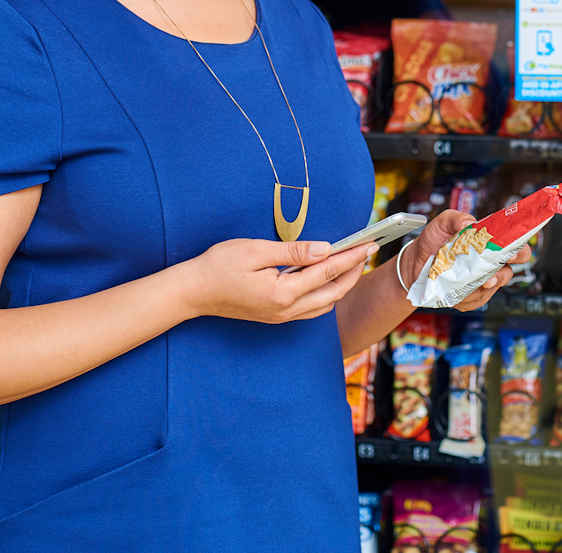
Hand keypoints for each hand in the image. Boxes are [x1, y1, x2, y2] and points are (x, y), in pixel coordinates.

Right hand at [178, 238, 374, 323]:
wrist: (193, 292)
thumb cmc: (219, 266)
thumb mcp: (256, 250)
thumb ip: (293, 251)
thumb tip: (324, 248)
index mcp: (282, 293)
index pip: (327, 272)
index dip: (350, 257)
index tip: (368, 245)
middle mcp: (286, 310)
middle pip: (332, 293)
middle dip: (352, 273)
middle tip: (366, 252)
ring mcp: (281, 317)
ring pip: (324, 305)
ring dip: (341, 285)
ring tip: (351, 264)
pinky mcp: (276, 316)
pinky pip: (311, 310)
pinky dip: (326, 294)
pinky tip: (327, 280)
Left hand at [401, 209, 533, 311]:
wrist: (415, 265)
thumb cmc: (432, 242)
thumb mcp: (441, 223)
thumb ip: (455, 218)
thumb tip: (467, 223)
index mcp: (489, 244)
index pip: (515, 247)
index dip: (520, 251)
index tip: (513, 254)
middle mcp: (489, 264)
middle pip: (509, 272)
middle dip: (502, 276)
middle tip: (489, 277)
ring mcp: (482, 282)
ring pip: (491, 289)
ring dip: (477, 287)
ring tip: (462, 281)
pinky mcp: (472, 298)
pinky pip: (476, 301)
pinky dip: (466, 297)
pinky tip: (455, 290)